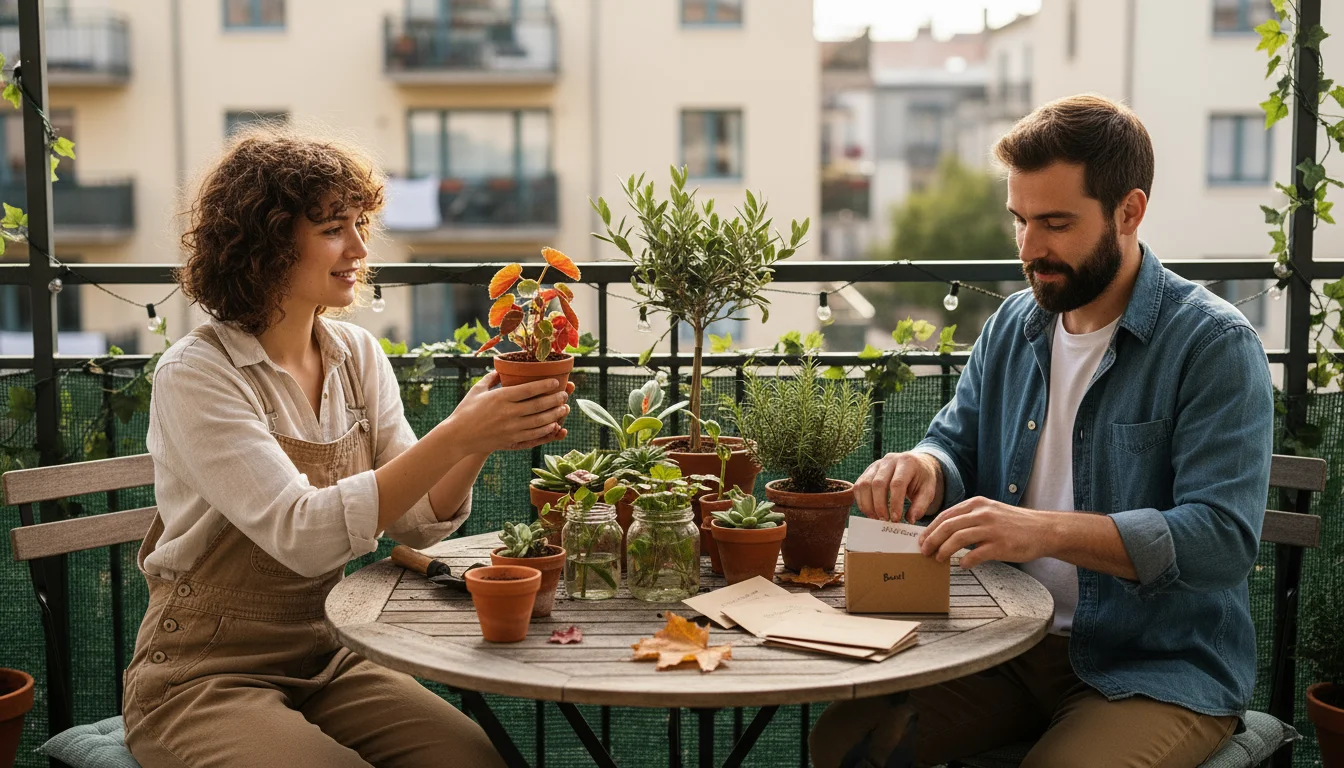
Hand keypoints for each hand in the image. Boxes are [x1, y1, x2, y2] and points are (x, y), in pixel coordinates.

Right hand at [444, 372, 570, 453]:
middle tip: (565, 395)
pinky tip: (554, 425)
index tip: (557, 381)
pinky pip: (534, 437)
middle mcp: (508, 413)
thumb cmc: (466, 410)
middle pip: (538, 406)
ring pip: (540, 422)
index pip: (528, 390)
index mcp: (500, 398)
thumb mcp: (477, 390)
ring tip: (564, 409)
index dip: (545, 385)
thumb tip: (503, 368)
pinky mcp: (511, 441)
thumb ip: (491, 377)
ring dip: (555, 415)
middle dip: (555, 400)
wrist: (457, 436)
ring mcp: (510, 429)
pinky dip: (546, 431)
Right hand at [854, 451, 943, 521]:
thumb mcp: (928, 490)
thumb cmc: (922, 479)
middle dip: (879, 505)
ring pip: (864, 484)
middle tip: (884, 520)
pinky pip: (858, 486)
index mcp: (907, 462)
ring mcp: (876, 464)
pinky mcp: (867, 471)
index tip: (896, 519)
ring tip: (876, 518)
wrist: (916, 464)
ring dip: (868, 504)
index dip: (895, 503)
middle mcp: (889, 460)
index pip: (897, 483)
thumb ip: (921, 505)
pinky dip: (861, 501)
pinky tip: (870, 512)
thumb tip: (910, 520)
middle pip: (878, 483)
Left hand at [917, 497, 1053, 568]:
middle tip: (924, 552)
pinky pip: (976, 555)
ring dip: (944, 551)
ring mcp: (992, 529)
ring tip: (938, 560)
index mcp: (977, 504)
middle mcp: (982, 514)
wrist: (1043, 530)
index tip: (921, 540)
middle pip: (947, 526)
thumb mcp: (990, 511)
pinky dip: (965, 561)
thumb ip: (969, 518)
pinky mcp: (1001, 545)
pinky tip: (962, 565)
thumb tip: (944, 532)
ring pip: (957, 539)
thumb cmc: (1014, 524)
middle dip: (931, 541)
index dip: (930, 529)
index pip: (945, 515)